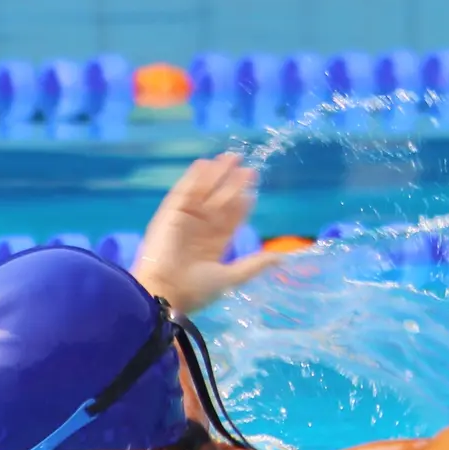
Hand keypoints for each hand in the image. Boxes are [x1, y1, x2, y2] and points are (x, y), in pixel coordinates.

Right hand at [133, 153, 282, 313]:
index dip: (242, 201)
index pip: (231, 217)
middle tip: (246, 167)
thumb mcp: (232, 277)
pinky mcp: (170, 214)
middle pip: (219, 201)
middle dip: (232, 184)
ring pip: (204, 193)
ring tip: (230, 158)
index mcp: (213, 245)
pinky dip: (192, 178)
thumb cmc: (197, 288)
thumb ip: (254, 264)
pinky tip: (204, 164)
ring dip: (215, 176)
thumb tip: (282, 258)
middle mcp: (200, 230)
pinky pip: (183, 192)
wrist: (166, 291)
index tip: (253, 186)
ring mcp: (185, 220)